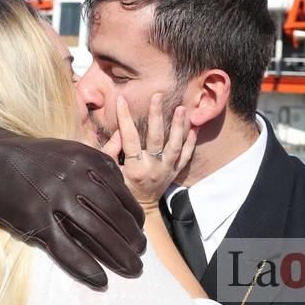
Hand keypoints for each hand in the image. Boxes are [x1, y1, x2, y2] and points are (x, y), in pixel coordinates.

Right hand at [0, 126, 145, 288]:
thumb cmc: (35, 159)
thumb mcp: (70, 151)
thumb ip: (96, 168)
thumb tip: (122, 193)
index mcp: (87, 159)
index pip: (121, 193)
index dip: (134, 215)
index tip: (140, 228)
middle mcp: (75, 177)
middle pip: (113, 215)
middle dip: (132, 238)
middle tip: (141, 253)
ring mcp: (55, 199)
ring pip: (97, 232)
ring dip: (119, 254)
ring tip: (132, 268)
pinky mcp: (36, 220)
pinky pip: (66, 248)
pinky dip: (86, 267)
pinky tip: (100, 278)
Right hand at [102, 94, 196, 212]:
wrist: (141, 209)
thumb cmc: (122, 189)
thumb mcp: (111, 174)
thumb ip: (110, 153)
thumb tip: (118, 133)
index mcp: (135, 168)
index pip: (129, 138)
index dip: (125, 118)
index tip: (122, 100)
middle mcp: (153, 167)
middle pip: (157, 138)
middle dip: (156, 115)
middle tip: (157, 95)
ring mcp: (167, 170)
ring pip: (176, 145)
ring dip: (179, 126)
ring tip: (181, 108)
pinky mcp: (175, 172)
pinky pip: (186, 156)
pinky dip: (191, 142)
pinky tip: (194, 127)